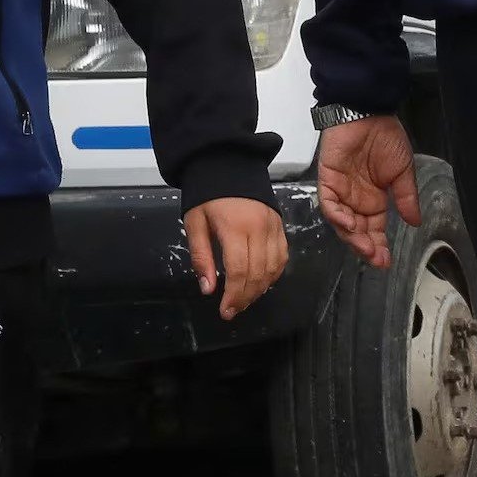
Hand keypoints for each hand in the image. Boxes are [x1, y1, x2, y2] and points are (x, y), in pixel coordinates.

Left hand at [184, 197, 286, 320]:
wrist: (228, 166)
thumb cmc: (207, 195)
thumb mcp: (194, 223)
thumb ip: (201, 257)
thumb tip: (208, 288)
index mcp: (234, 228)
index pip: (238, 271)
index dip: (233, 295)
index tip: (225, 310)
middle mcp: (259, 229)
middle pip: (257, 274)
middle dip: (245, 297)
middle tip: (233, 310)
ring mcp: (273, 229)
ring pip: (273, 269)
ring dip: (260, 289)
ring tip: (245, 299)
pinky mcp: (280, 228)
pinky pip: (282, 259)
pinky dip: (273, 275)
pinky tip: (261, 283)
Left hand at [317, 115, 420, 268]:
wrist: (368, 112)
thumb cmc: (385, 137)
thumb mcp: (403, 173)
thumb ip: (406, 198)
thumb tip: (415, 222)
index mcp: (374, 199)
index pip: (375, 229)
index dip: (379, 245)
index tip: (386, 260)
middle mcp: (356, 199)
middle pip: (357, 231)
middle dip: (366, 247)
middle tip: (376, 259)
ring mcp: (341, 190)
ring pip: (341, 222)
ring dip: (352, 236)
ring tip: (365, 247)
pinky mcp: (328, 178)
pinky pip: (328, 203)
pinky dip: (337, 215)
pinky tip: (349, 225)